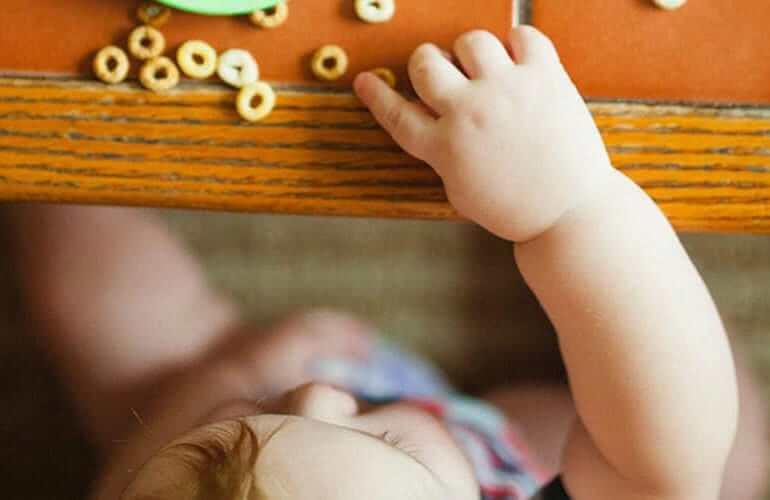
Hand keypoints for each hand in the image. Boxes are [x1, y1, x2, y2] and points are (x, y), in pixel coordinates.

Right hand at [354, 26, 613, 241]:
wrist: (570, 212)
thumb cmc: (515, 207)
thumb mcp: (460, 190)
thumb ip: (441, 152)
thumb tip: (433, 117)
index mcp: (444, 147)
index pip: (397, 113)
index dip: (377, 95)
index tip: (365, 81)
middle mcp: (469, 113)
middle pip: (426, 64)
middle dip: (426, 63)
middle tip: (439, 69)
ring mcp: (506, 91)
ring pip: (470, 41)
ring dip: (470, 51)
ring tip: (484, 67)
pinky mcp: (544, 77)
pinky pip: (522, 36)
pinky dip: (518, 44)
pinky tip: (519, 63)